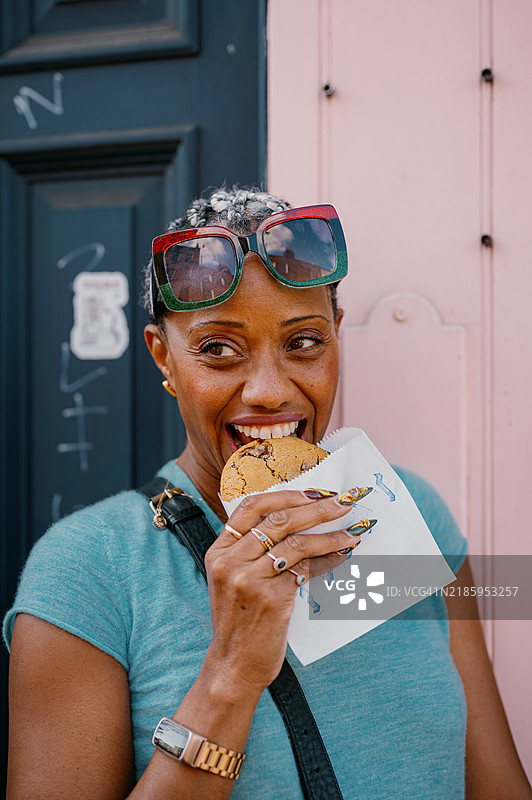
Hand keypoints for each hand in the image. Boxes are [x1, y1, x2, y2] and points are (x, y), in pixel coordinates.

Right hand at [203, 490, 359, 694]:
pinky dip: (329, 560)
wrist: (233, 666)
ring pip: (296, 543)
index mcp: (218, 550)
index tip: (315, 492)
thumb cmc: (239, 620)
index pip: (251, 506)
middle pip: (279, 520)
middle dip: (317, 508)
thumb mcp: (232, 579)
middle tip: (344, 503)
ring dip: (330, 535)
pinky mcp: (271, 599)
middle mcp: (229, 561)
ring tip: (353, 531)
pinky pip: (306, 569)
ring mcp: (248, 579)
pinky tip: (343, 556)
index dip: (286, 495)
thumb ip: (252, 550)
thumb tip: (298, 520)